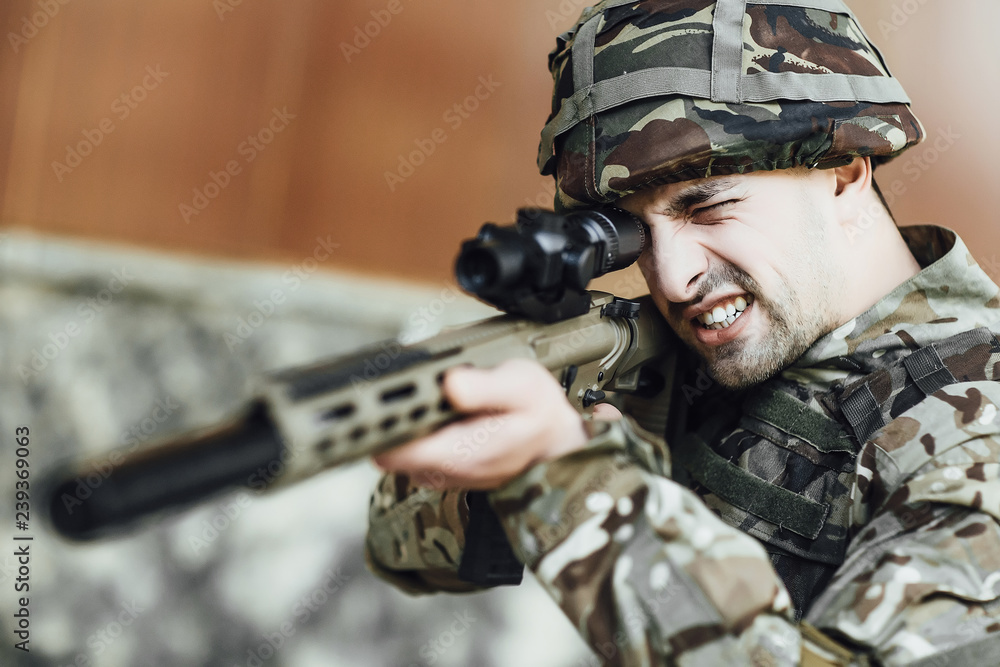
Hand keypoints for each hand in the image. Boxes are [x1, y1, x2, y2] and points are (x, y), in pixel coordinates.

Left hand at [373, 359, 620, 489]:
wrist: (556, 441)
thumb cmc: (540, 415)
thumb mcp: (522, 387)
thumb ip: (485, 387)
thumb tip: (450, 383)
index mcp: (455, 454)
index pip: (389, 450)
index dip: (379, 423)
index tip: (376, 399)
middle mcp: (440, 471)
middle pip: (385, 445)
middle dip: (390, 415)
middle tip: (401, 385)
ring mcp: (438, 472)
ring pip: (396, 445)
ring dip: (402, 420)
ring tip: (421, 393)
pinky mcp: (439, 467)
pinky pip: (411, 445)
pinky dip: (415, 426)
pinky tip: (433, 406)